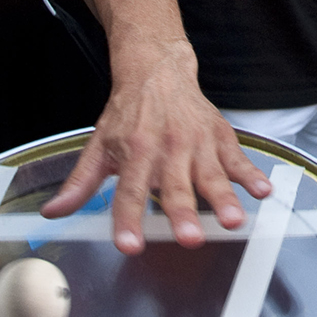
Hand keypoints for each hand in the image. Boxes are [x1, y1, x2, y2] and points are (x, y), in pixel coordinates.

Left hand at [40, 41, 271, 251]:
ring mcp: (197, 143)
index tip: (130, 245)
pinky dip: (251, 174)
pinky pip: (238, 158)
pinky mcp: (220, 137)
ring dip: (223, 198)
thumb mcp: (98, 146)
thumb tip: (54, 213)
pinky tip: (263, 191)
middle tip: (189, 238)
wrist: (157, 72)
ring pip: (211, 175)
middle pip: (175, 187)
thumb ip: (80, 183)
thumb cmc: (128, 115)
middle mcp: (166, 148)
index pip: (129, 192)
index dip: (128, 219)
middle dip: (183, 213)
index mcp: (134, 152)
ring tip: (232, 220)